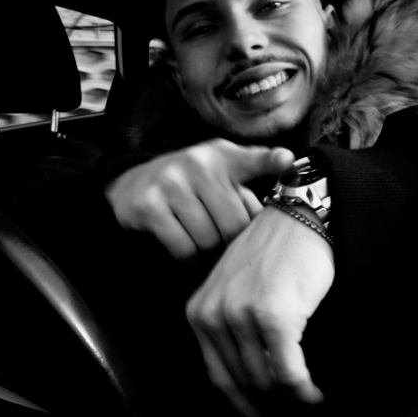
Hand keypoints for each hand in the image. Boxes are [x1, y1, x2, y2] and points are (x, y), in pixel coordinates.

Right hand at [105, 139, 294, 258]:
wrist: (129, 188)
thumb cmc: (187, 185)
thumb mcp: (219, 169)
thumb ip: (252, 171)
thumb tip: (288, 168)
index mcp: (220, 157)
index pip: (252, 161)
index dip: (269, 166)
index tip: (285, 164)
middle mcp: (196, 164)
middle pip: (233, 223)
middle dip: (230, 242)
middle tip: (222, 245)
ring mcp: (171, 183)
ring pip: (208, 239)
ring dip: (207, 253)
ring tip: (203, 248)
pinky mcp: (150, 206)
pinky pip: (183, 248)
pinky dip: (187, 260)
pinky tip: (186, 255)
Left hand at [186, 206, 334, 416]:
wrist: (298, 219)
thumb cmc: (273, 255)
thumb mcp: (235, 290)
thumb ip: (230, 330)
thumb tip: (251, 386)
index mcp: (198, 313)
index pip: (216, 377)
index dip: (240, 409)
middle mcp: (212, 316)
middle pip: (243, 384)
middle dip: (270, 407)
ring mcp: (242, 317)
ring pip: (266, 382)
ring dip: (290, 400)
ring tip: (308, 402)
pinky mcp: (274, 317)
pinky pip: (288, 373)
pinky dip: (303, 391)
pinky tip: (314, 395)